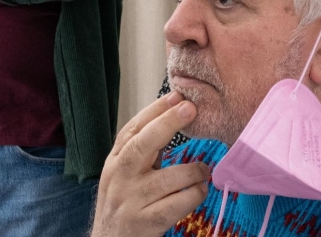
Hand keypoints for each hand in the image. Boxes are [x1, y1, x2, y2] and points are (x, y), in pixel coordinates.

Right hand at [91, 92, 208, 236]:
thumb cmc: (124, 204)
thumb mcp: (125, 174)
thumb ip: (144, 151)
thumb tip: (174, 115)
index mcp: (115, 161)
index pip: (132, 130)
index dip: (154, 111)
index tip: (176, 95)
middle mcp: (119, 178)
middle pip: (142, 145)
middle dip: (167, 123)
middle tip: (190, 108)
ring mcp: (130, 202)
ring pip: (167, 178)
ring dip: (193, 170)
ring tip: (205, 169)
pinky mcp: (144, 224)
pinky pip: (176, 205)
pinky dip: (194, 195)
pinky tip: (200, 190)